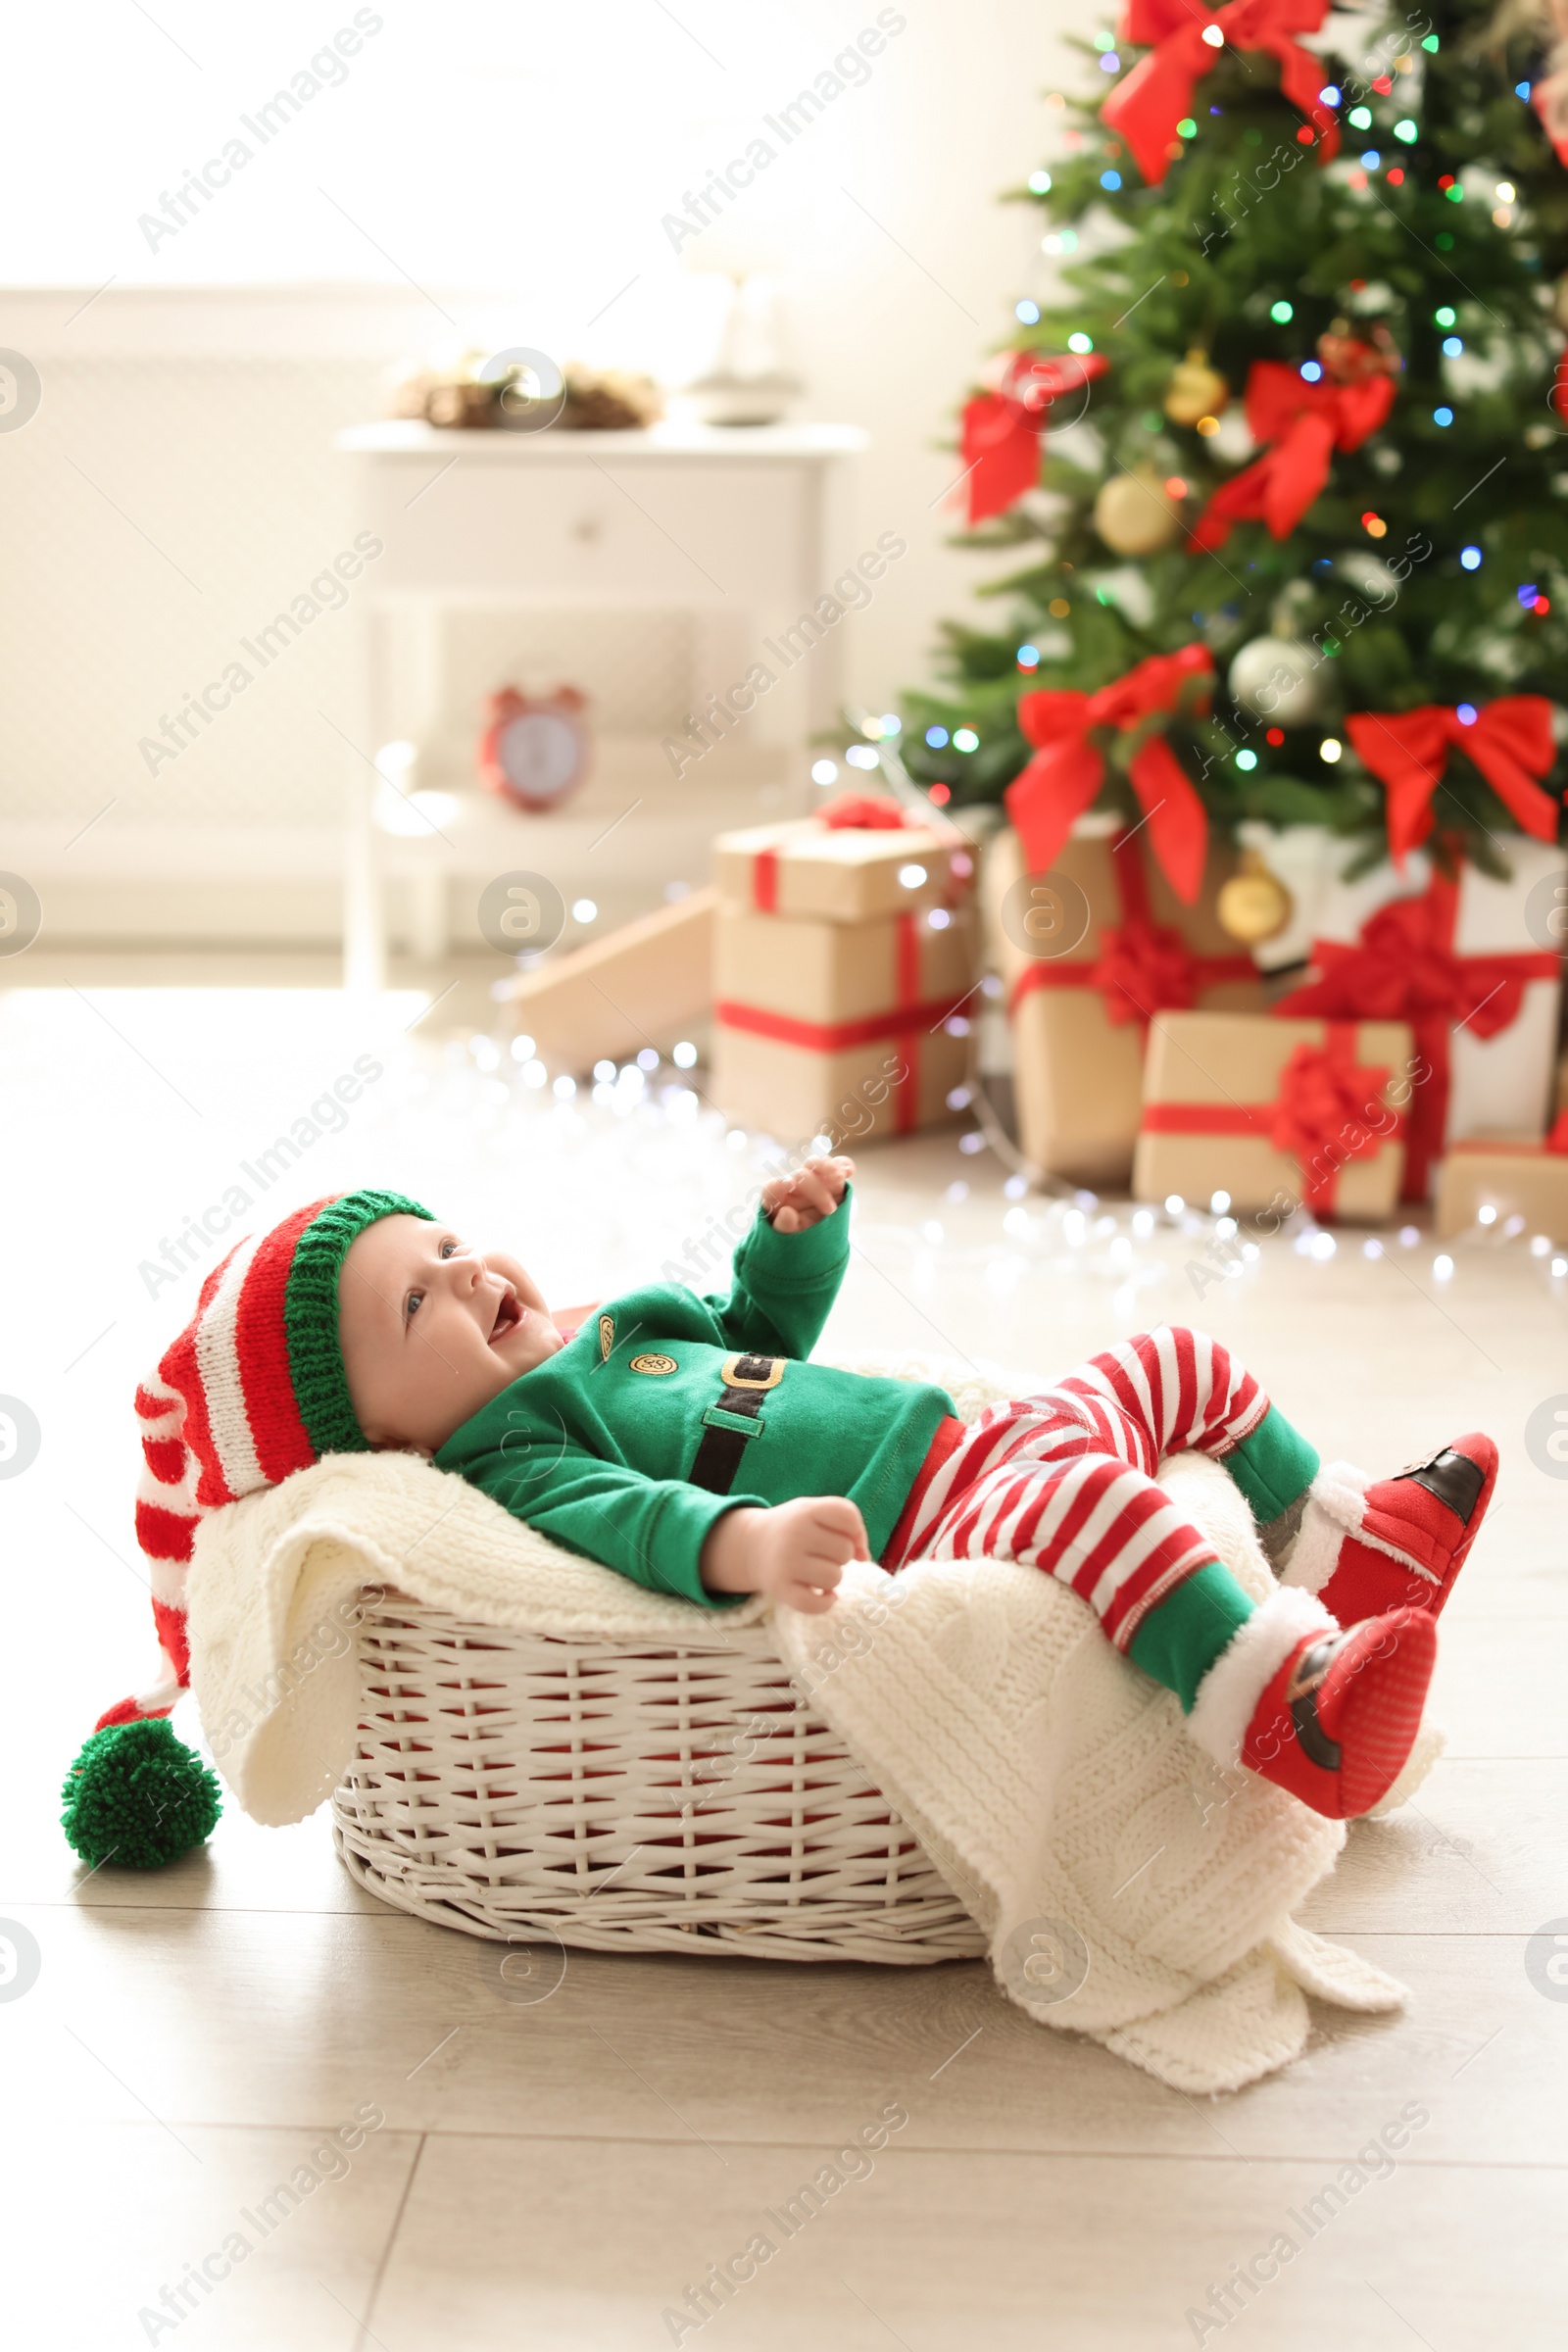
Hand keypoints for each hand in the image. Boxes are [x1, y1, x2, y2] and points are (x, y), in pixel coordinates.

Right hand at [700, 1494, 869, 1613]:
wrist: (752, 1546)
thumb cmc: (795, 1529)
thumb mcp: (815, 1513)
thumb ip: (847, 1524)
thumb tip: (865, 1557)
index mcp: (806, 1510)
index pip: (847, 1515)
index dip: (856, 1530)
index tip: (846, 1536)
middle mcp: (794, 1534)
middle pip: (845, 1551)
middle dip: (841, 1556)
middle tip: (823, 1555)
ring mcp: (786, 1563)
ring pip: (834, 1578)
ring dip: (832, 1579)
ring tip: (817, 1572)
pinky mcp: (780, 1588)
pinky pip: (816, 1604)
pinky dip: (826, 1603)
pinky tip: (823, 1596)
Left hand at [761, 1153, 854, 1234]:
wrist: (816, 1239)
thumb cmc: (796, 1236)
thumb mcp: (788, 1237)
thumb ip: (784, 1226)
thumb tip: (786, 1212)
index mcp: (776, 1199)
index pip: (771, 1190)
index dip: (776, 1187)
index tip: (786, 1185)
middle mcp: (793, 1185)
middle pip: (800, 1176)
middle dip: (816, 1189)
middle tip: (829, 1210)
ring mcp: (813, 1180)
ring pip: (816, 1164)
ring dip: (827, 1168)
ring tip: (838, 1178)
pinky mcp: (832, 1180)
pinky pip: (837, 1166)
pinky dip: (843, 1165)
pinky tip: (849, 1171)